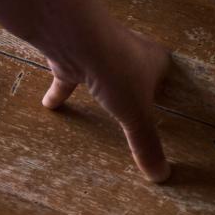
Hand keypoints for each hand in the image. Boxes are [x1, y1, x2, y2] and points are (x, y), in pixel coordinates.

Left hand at [31, 18, 173, 183]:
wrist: (77, 38)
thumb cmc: (118, 71)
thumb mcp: (136, 115)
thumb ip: (146, 144)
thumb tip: (162, 176)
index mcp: (154, 60)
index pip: (163, 74)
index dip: (163, 87)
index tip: (163, 101)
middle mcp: (129, 51)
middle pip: (135, 70)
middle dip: (134, 83)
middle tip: (134, 103)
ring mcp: (98, 52)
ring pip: (102, 72)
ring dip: (100, 86)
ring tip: (100, 104)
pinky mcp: (71, 58)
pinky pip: (67, 79)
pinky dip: (60, 92)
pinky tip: (50, 106)